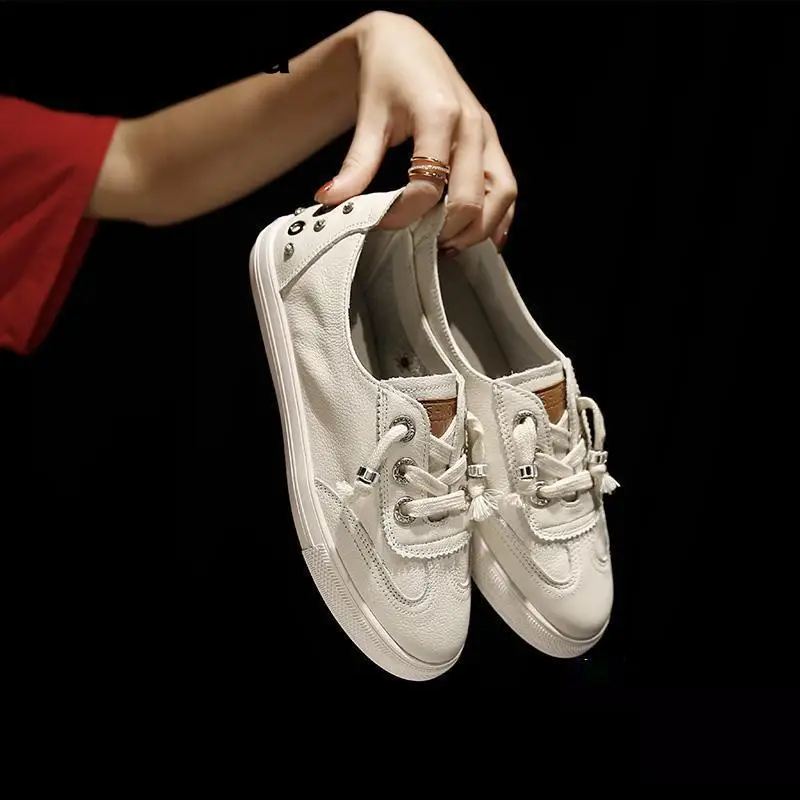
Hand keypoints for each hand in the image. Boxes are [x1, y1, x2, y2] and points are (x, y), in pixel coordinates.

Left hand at [315, 11, 516, 252]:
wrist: (407, 44)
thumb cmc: (387, 74)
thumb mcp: (368, 117)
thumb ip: (356, 163)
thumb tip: (331, 200)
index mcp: (439, 115)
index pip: (428, 185)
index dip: (405, 214)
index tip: (383, 224)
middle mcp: (472, 125)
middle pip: (470, 197)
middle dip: (447, 230)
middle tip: (423, 246)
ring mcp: (488, 134)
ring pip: (502, 194)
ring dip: (479, 228)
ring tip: (450, 245)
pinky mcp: (493, 142)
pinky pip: (509, 186)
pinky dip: (501, 216)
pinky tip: (484, 237)